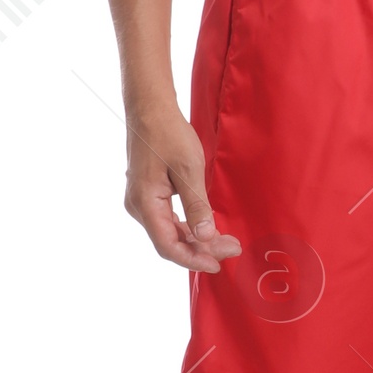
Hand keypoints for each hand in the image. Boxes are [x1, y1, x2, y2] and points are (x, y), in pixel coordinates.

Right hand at [124, 103, 241, 273]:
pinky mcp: (148, 195)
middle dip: (201, 250)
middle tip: (233, 247)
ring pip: (169, 232)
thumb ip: (197, 205)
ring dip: (196, 240)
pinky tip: (206, 227)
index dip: (193, 260)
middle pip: (169, 242)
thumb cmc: (168, 133)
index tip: (218, 264)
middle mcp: (139, 207)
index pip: (167, 245)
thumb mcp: (188, 168)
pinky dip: (188, 227)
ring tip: (225, 241)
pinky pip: (168, 220)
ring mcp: (142, 201)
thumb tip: (206, 236)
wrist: (150, 108)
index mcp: (145, 203)